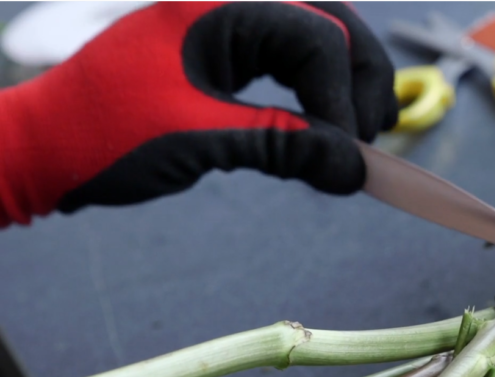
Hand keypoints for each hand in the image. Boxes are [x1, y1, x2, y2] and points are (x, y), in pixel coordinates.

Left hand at [0, 1, 396, 226]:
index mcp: (218, 7)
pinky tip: (325, 126)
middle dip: (360, 78)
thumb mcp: (199, 140)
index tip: (350, 154)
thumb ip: (283, 146)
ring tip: (361, 134)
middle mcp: (228, 5)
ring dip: (344, 84)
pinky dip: (315, 93)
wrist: (46, 145)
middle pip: (328, 25)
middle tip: (374, 135)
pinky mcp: (221, 52)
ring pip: (314, 40)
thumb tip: (354, 168)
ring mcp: (224, 26)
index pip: (314, 38)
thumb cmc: (105, 135)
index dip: (343, 97)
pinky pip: (287, 61)